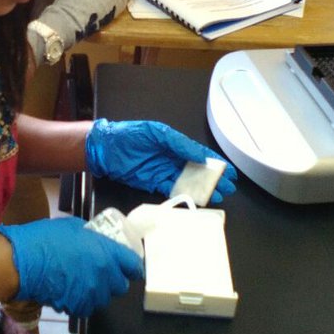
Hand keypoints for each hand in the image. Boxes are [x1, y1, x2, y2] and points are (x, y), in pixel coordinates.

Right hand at [0, 217, 143, 316]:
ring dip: (97, 292)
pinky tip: (70, 292)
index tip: (130, 267)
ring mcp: (91, 294)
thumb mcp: (73, 227)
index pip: (133, 265)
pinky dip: (81, 302)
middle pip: (120, 286)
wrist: (23, 261)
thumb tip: (95, 241)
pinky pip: (86, 307)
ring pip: (103, 298)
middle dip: (113, 280)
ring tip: (82, 283)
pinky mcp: (77, 307)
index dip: (133, 267)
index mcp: (107, 254)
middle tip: (101, 273)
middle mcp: (104, 276)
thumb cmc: (46, 238)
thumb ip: (91, 237)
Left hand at [85, 119, 236, 203]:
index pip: (199, 153)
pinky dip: (186, 195)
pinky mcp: (154, 183)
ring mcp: (164, 171)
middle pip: (197, 169)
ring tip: (217, 196)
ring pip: (188, 182)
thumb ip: (178, 143)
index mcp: (174, 143)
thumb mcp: (156, 133)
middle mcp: (172, 157)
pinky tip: (197, 200)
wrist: (104, 149)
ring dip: (203, 189)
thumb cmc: (129, 135)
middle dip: (213, 178)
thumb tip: (199, 154)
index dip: (214, 162)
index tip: (229, 170)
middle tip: (228, 187)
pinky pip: (173, 190)